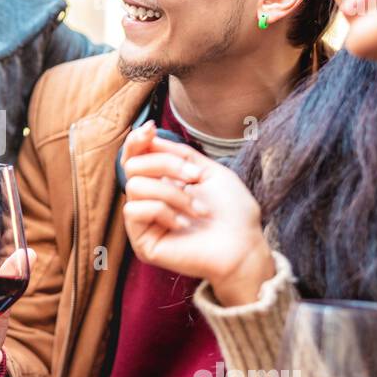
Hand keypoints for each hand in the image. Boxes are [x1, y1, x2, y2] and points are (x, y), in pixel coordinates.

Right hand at [121, 122, 272, 304]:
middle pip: (132, 166)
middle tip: (195, 177)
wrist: (244, 246)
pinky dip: (163, 212)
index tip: (150, 130)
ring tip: (197, 209)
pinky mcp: (142, 242)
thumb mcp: (207, 171)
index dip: (136, 141)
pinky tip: (184, 225)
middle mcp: (149, 201)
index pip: (135, 158)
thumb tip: (149, 136)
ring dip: (172, 193)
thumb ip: (178, 153)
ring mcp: (144, 222)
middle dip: (166, 165)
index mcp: (162, 183)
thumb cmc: (233, 213)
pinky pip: (134, 211)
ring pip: (134, 187)